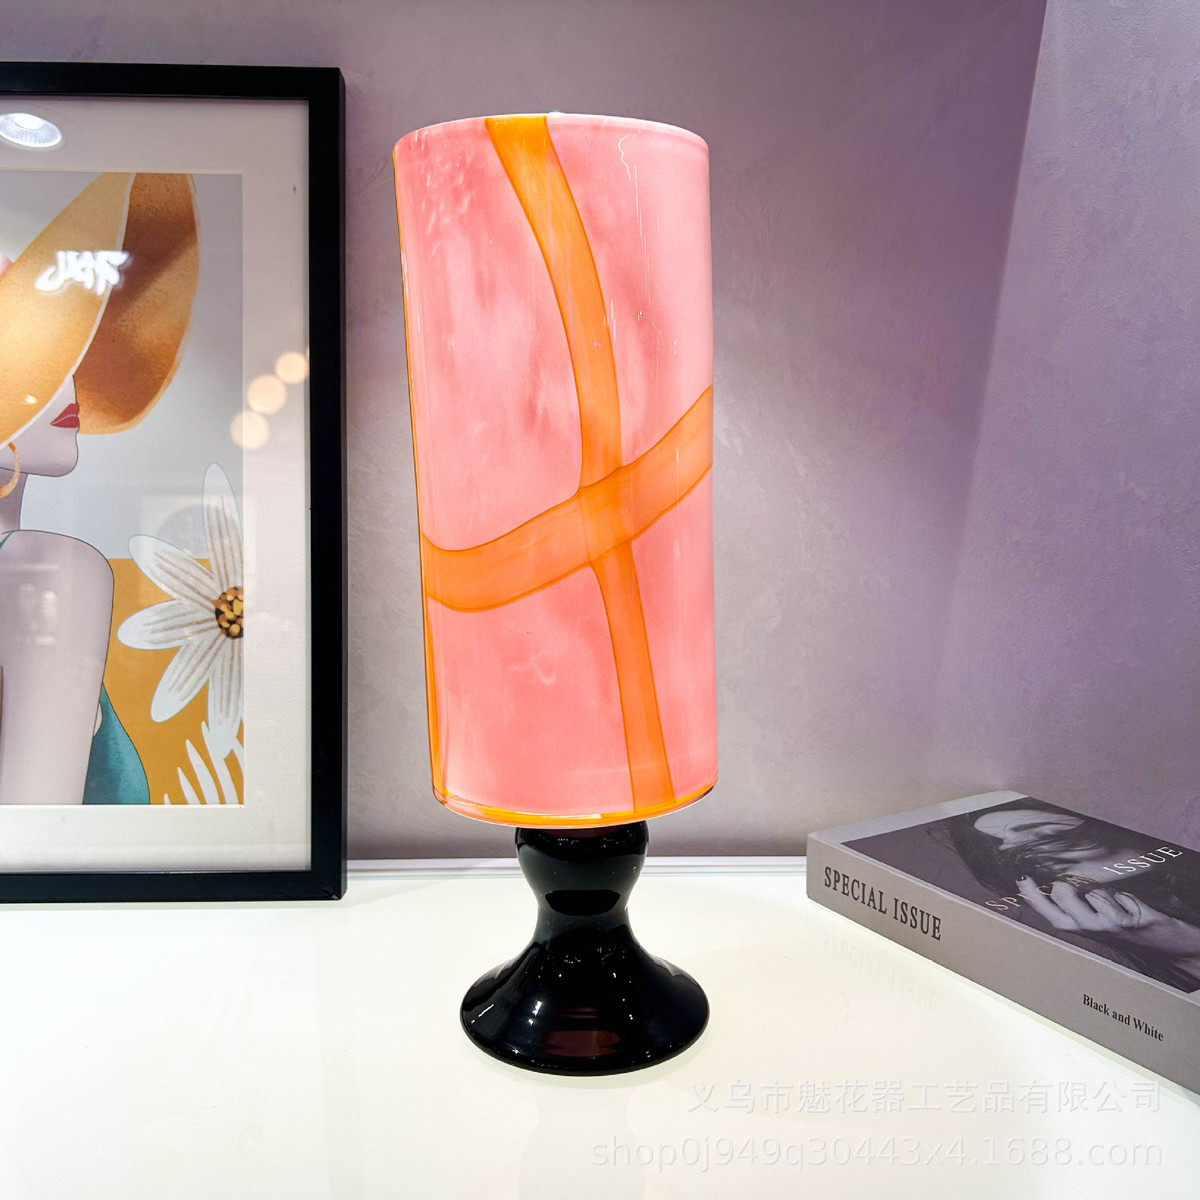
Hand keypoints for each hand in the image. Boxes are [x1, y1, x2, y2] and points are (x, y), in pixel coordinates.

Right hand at [1016, 877, 1199, 958]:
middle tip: (1071, 884)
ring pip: (1091, 891)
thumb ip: (1072, 899)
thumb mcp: (1096, 912)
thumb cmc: (1126, 923)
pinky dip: (1123, 896)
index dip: (1029, 891)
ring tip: (1114, 900)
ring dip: (1103, 889)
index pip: (1042, 908)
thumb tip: (1050, 878)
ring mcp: (1106, 926)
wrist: (1165, 943)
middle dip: (1063, 885)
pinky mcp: (1127, 921)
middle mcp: (1087, 928)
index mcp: (1075, 924)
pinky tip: (1131, 906)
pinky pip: (1115, 896)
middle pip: (1060, 896)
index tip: (1020, 874)